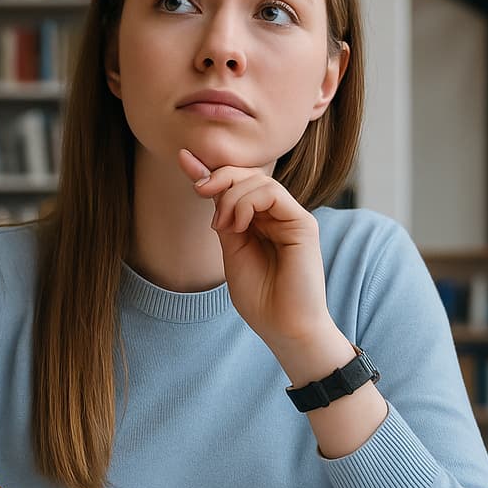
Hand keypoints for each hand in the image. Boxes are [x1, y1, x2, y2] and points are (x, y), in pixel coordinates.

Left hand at [178, 148, 337, 357]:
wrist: (284, 327)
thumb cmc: (260, 298)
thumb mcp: (232, 250)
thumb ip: (224, 218)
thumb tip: (206, 185)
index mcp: (262, 222)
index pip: (238, 185)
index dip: (211, 171)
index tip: (184, 160)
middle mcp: (278, 216)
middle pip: (249, 176)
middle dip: (220, 176)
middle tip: (200, 190)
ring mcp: (292, 218)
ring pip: (259, 180)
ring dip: (231, 196)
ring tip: (223, 226)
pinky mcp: (303, 224)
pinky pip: (273, 193)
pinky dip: (247, 202)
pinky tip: (239, 225)